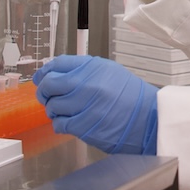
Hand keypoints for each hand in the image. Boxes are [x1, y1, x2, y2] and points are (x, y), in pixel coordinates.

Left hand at [33, 55, 157, 154]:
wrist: (148, 118)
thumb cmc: (131, 97)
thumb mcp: (110, 72)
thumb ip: (84, 71)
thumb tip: (59, 73)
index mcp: (92, 67)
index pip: (57, 64)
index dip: (45, 72)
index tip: (41, 77)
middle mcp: (86, 83)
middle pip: (49, 84)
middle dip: (45, 92)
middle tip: (48, 97)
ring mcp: (84, 104)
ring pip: (52, 106)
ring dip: (54, 110)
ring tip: (64, 111)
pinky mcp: (83, 125)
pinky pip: (59, 124)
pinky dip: (60, 124)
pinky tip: (69, 122)